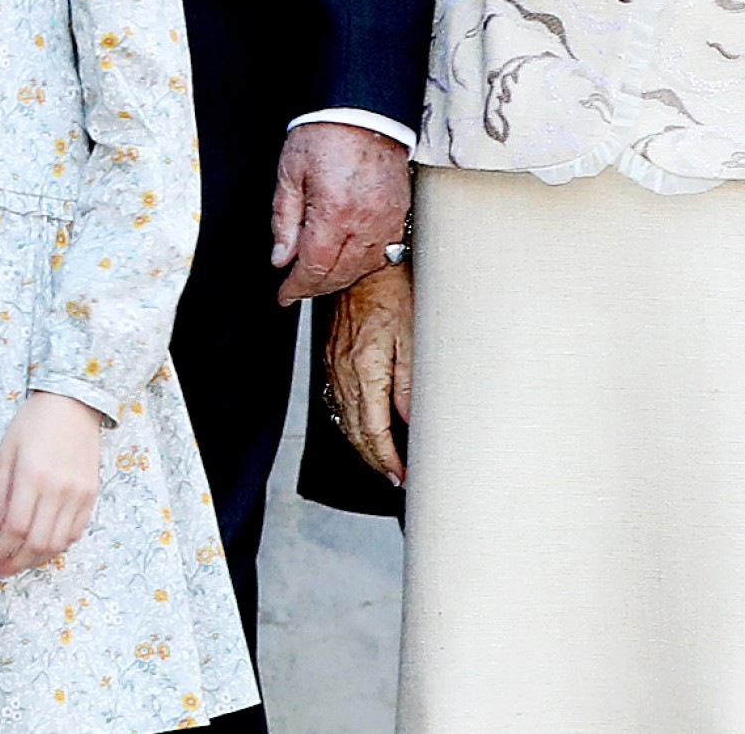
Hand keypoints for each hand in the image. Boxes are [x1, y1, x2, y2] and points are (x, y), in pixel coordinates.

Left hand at [0, 391, 106, 576]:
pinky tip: (43, 546)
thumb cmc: (33, 423)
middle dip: (17, 563)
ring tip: (20, 562)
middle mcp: (57, 489)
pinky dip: (58, 545)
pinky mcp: (92, 495)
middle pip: (38, 542)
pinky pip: (76, 532)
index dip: (1, 550)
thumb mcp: (4, 451)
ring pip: (58, 543)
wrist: (73, 404)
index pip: (16, 527)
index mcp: (31, 476)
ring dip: (37, 559)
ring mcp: (78, 494)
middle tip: (2, 570)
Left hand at [270, 122, 410, 304]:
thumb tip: (280, 257)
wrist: (364, 110)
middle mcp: (366, 222)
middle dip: (314, 287)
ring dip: (338, 278)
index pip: (315, 266)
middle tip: (295, 288)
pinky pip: (383, 253)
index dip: (297, 286)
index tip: (284, 295)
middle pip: (340, 274)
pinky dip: (362, 264)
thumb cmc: (325, 133)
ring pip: (363, 269)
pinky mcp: (400, 215)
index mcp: (335, 211)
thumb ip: (284, 219)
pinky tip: (345, 260)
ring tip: (316, 275)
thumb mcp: (290, 172)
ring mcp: (388, 221)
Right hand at [323, 263, 414, 485]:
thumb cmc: (393, 294)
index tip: (401, 475)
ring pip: (343, 419)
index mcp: (366, 369)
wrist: (364, 267)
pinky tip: (361, 430)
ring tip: (382, 462)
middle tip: (395, 477)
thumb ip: (409, 384)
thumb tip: (410, 421)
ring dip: (361, 446)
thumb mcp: (414, 338)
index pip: (374, 429)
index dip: (387, 458)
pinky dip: (349, 424)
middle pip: (354, 431)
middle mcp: (344, 371)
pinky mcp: (331, 358)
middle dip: (375, 460)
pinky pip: (335, 402)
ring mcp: (333, 365)